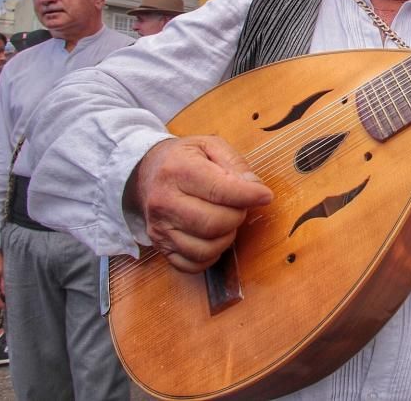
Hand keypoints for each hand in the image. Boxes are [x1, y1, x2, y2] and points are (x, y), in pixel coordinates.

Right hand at [124, 136, 273, 272]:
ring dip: (226, 237)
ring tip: (226, 220)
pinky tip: (214, 238)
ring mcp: (160, 227)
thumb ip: (235, 163)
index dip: (249, 196)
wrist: (146, 172)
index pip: (219, 190)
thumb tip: (255, 188)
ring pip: (205, 248)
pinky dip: (211, 256)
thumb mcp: (209, 146)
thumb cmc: (184, 158)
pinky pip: (192, 264)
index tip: (265, 195)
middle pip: (214, 223)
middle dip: (237, 216)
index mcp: (178, 170)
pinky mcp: (160, 246)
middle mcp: (164, 201)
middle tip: (239, 205)